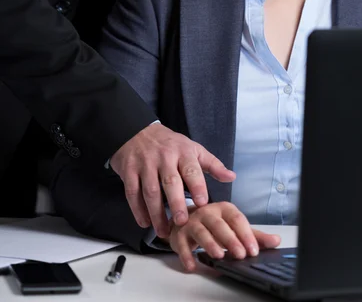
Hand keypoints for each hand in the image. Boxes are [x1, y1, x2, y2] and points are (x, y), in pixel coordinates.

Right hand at [110, 123, 235, 238]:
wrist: (137, 131)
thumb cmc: (170, 144)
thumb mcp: (193, 148)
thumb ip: (212, 165)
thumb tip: (232, 177)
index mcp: (183, 152)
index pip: (191, 169)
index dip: (197, 186)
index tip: (202, 203)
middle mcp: (164, 157)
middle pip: (170, 181)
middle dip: (176, 203)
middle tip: (182, 222)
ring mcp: (145, 164)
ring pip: (150, 190)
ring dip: (156, 213)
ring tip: (163, 231)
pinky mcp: (129, 171)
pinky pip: (132, 192)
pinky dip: (137, 210)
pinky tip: (145, 223)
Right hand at [169, 202, 280, 270]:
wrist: (185, 220)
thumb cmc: (214, 224)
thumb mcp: (234, 227)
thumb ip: (254, 235)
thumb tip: (276, 241)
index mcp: (224, 209)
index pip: (237, 219)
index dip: (246, 234)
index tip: (254, 250)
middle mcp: (207, 212)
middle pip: (219, 225)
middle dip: (230, 239)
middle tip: (240, 254)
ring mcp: (192, 221)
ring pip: (201, 232)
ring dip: (209, 244)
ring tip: (219, 256)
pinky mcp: (179, 232)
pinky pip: (182, 244)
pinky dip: (187, 255)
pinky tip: (193, 265)